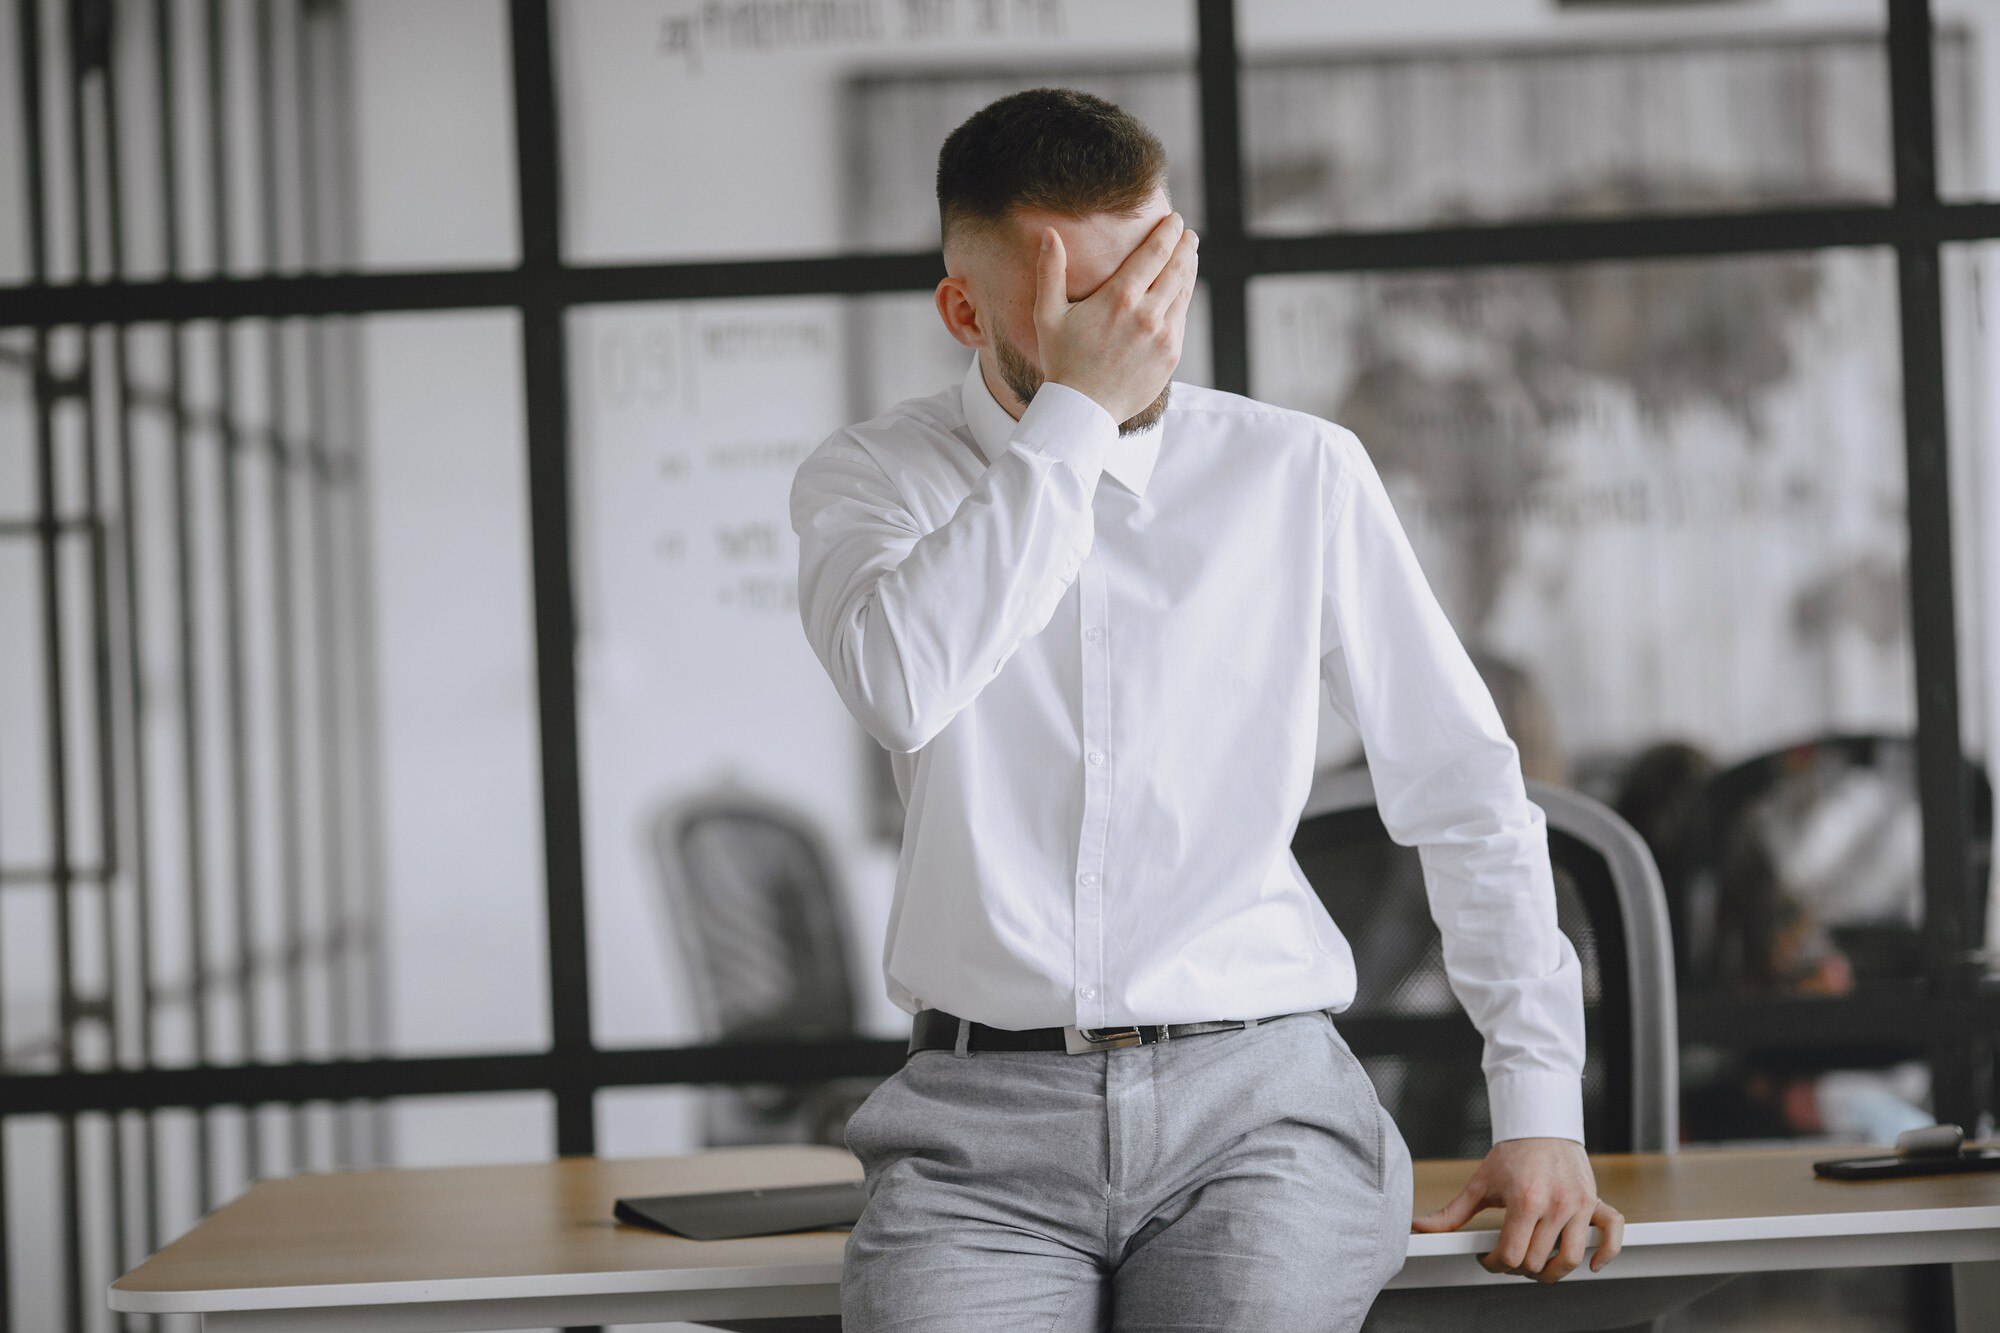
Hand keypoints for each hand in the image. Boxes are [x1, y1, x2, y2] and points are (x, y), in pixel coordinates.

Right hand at [1033, 212, 1198, 422]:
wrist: (1083, 409)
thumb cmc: (1062, 360)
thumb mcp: (1048, 314)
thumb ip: (1050, 271)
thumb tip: (1049, 234)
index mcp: (1119, 298)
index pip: (1155, 253)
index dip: (1168, 232)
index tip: (1174, 220)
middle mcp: (1147, 314)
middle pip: (1177, 268)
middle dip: (1185, 246)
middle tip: (1187, 234)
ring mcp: (1163, 335)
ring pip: (1184, 292)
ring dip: (1189, 269)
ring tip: (1189, 256)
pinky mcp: (1171, 354)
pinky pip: (1181, 319)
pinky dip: (1183, 300)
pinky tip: (1179, 292)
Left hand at [1410, 1137, 1623, 1281]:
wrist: (1541, 1125)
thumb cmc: (1511, 1154)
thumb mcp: (1480, 1183)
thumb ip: (1452, 1212)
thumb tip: (1420, 1227)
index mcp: (1524, 1200)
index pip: (1511, 1255)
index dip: (1494, 1264)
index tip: (1487, 1258)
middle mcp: (1555, 1205)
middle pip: (1537, 1261)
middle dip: (1518, 1267)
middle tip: (1508, 1259)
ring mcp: (1579, 1204)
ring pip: (1571, 1258)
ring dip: (1553, 1271)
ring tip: (1537, 1266)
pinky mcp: (1595, 1201)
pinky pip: (1613, 1234)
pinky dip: (1606, 1254)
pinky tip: (1590, 1264)